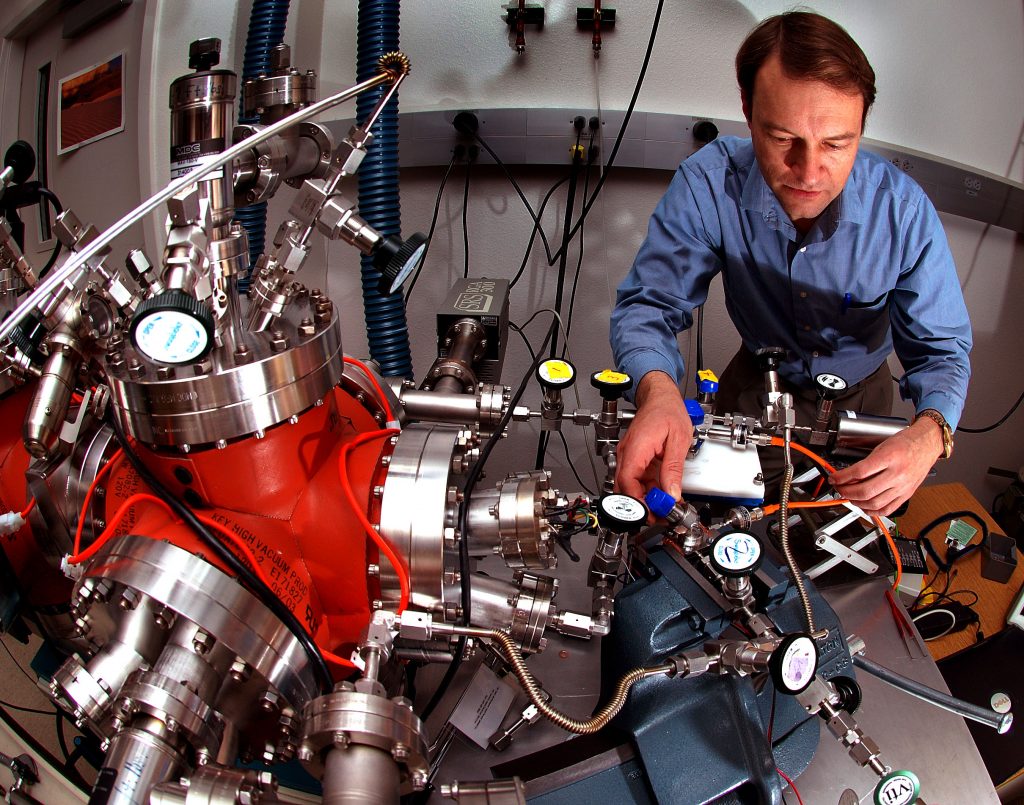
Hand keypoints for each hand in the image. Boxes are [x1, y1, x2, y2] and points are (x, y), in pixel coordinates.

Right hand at [615, 372, 692, 500]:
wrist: (660, 396)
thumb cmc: (668, 410)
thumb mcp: (679, 440)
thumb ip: (673, 468)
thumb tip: (671, 493)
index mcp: (636, 447)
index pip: (627, 481)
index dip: (638, 501)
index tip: (653, 512)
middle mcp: (628, 453)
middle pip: (625, 488)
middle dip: (642, 506)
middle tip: (661, 516)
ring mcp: (629, 456)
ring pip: (631, 486)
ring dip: (646, 499)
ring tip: (665, 508)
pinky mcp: (634, 458)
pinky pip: (637, 479)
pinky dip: (648, 490)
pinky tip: (662, 495)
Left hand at [830, 418, 942, 515]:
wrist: (927, 444)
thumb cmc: (906, 442)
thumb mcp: (882, 446)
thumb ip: (866, 463)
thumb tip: (848, 476)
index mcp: (889, 457)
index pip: (860, 472)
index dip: (842, 477)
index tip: (834, 478)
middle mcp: (897, 474)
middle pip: (865, 491)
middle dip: (846, 492)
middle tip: (838, 488)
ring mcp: (903, 486)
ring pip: (875, 503)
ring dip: (856, 502)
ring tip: (849, 496)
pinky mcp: (907, 494)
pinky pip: (888, 509)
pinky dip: (873, 511)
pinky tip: (864, 506)